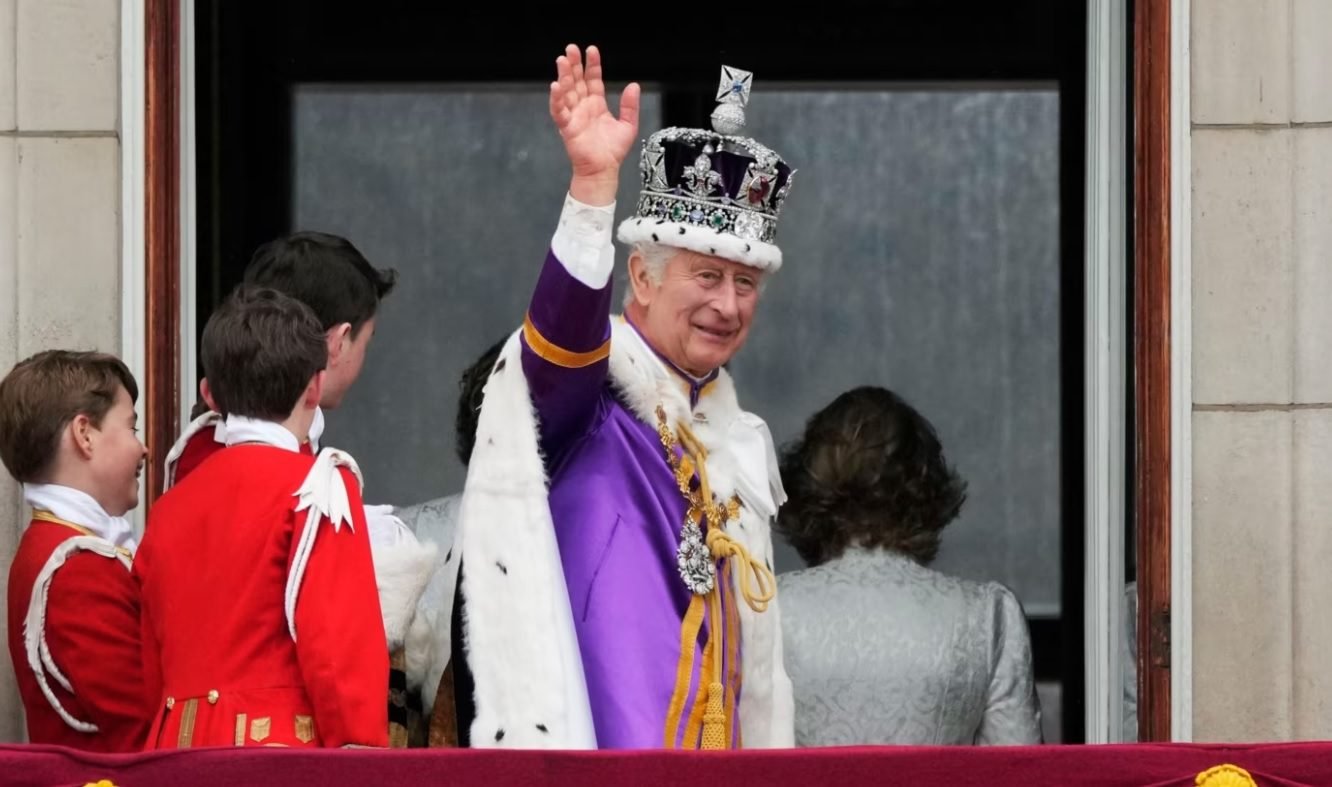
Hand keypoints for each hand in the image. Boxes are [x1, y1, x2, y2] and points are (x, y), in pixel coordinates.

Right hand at [549, 44, 639, 204]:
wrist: (604, 171)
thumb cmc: (613, 151)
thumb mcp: (628, 125)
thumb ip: (630, 106)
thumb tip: (634, 85)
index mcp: (596, 104)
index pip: (593, 80)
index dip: (592, 65)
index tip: (591, 50)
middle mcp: (583, 107)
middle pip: (577, 81)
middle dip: (574, 65)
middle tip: (571, 48)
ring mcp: (574, 116)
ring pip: (567, 92)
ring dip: (564, 76)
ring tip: (562, 60)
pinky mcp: (567, 128)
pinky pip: (559, 111)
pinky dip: (557, 99)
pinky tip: (556, 86)